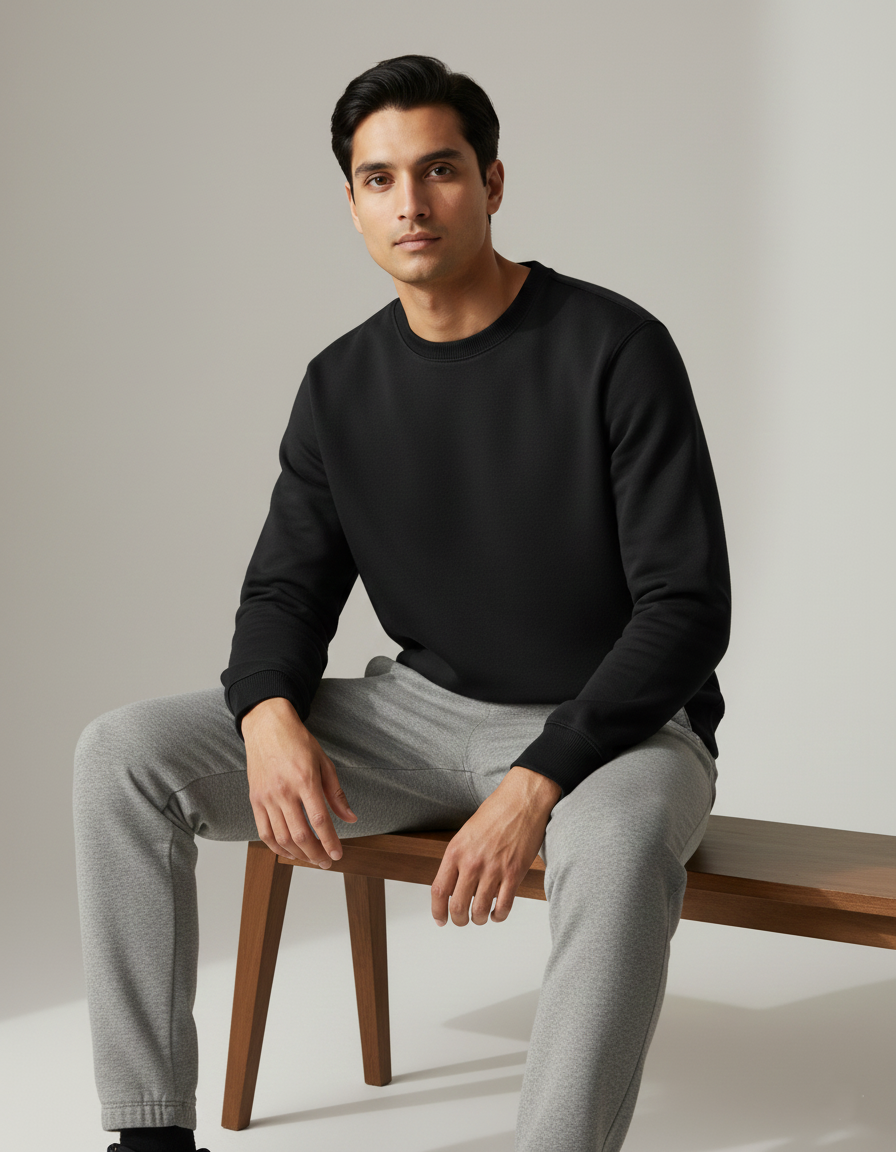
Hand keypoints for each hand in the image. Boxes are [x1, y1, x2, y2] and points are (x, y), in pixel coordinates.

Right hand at [242, 696, 356, 866]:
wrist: (267, 726)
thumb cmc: (298, 742)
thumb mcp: (324, 762)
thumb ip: (336, 793)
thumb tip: (350, 818)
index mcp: (305, 780)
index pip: (320, 820)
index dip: (330, 841)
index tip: (337, 854)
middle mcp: (284, 791)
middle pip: (300, 835)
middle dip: (315, 854)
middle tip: (326, 862)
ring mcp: (267, 797)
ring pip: (282, 838)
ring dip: (298, 855)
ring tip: (310, 859)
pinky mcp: (255, 800)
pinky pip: (264, 832)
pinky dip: (276, 847)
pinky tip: (289, 852)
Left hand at [431, 766, 561, 926]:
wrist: (522, 800)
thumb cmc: (495, 812)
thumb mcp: (466, 834)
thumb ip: (458, 859)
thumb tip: (453, 886)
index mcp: (456, 851)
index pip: (439, 890)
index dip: (437, 911)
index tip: (440, 919)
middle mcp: (472, 862)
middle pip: (458, 906)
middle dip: (458, 920)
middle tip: (462, 920)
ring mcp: (494, 869)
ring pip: (481, 911)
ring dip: (479, 919)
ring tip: (481, 917)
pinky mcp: (514, 873)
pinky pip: (504, 906)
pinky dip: (499, 916)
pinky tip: (498, 913)